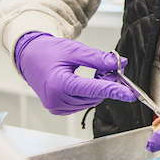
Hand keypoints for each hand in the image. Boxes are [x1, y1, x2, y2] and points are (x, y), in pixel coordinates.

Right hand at [13, 32, 136, 114]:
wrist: (29, 57)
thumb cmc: (49, 51)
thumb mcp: (75, 50)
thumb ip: (98, 58)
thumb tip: (120, 63)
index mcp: (59, 84)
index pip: (93, 90)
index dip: (113, 90)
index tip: (130, 94)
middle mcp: (56, 100)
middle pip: (94, 96)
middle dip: (106, 84)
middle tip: (110, 69)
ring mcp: (56, 107)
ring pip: (90, 102)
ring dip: (98, 89)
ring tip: (94, 73)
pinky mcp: (58, 109)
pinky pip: (82, 104)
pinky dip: (89, 94)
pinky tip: (85, 82)